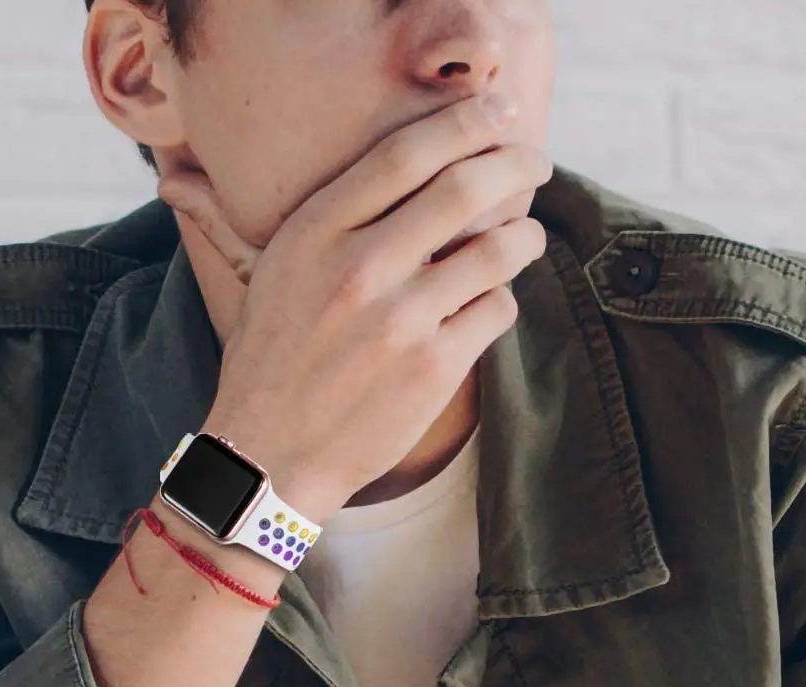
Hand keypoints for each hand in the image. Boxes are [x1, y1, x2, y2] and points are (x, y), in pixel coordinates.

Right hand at [156, 92, 553, 520]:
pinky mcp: (434, 369)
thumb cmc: (273, 358)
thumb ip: (331, 217)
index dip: (466, 124)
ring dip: (523, 237)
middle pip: (464, 189)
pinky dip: (499, 302)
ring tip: (525, 238)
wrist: (270, 454)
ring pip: (496, 251)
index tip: (499, 114)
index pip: (407, 154)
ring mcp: (401, 321)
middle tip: (536, 164)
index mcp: (315, 232)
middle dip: (516, 166)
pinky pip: (496, 311)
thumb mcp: (277, 270)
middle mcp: (359, 268)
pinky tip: (486, 305)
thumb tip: (396, 170)